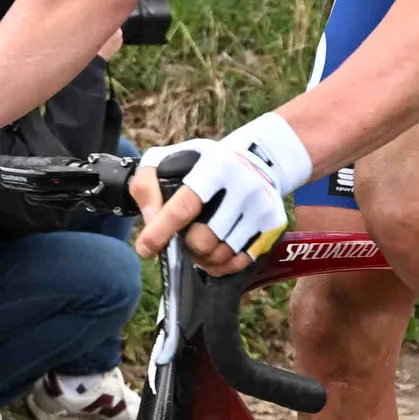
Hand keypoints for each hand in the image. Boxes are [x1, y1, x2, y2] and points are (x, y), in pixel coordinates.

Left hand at [132, 117, 310, 275]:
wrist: (264, 155)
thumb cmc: (209, 161)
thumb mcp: (173, 157)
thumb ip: (148, 184)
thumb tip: (151, 221)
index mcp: (216, 167)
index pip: (183, 208)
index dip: (160, 232)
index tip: (145, 248)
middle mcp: (243, 188)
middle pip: (203, 241)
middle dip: (186, 245)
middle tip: (184, 238)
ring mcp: (261, 208)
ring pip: (221, 256)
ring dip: (203, 257)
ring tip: (199, 243)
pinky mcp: (273, 225)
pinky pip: (240, 262)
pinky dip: (222, 264)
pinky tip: (215, 252)